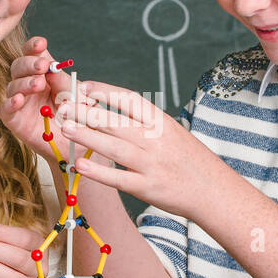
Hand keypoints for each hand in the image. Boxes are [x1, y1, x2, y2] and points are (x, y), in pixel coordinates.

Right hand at [0, 35, 90, 162]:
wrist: (78, 146)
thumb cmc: (80, 119)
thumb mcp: (79, 98)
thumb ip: (66, 84)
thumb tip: (53, 69)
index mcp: (45, 74)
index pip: (34, 54)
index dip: (34, 46)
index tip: (41, 43)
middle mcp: (29, 85)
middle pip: (19, 66)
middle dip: (30, 63)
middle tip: (42, 66)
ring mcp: (21, 102)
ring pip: (12, 86)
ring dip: (24, 82)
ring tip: (38, 84)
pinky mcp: (14, 121)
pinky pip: (5, 109)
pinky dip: (10, 103)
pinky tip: (18, 100)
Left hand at [57, 81, 223, 218]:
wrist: (214, 190)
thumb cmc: (188, 159)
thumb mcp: (171, 132)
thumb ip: (143, 123)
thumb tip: (106, 110)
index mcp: (161, 122)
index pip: (129, 99)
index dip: (104, 91)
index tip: (82, 86)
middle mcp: (156, 139)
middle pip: (116, 121)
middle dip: (86, 112)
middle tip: (63, 106)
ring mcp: (152, 164)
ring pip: (114, 147)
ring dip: (88, 136)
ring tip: (65, 128)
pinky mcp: (148, 187)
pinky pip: (119, 178)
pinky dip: (98, 172)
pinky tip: (79, 165)